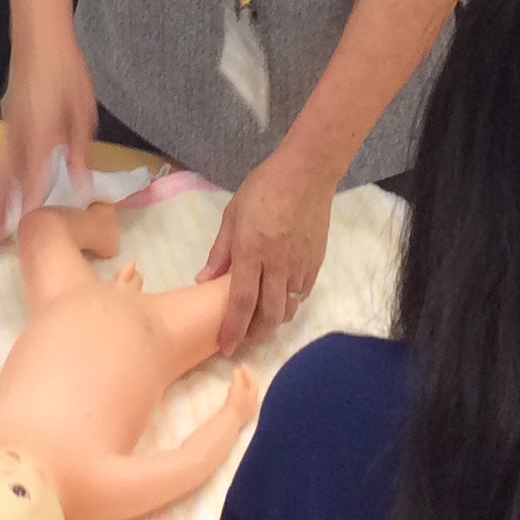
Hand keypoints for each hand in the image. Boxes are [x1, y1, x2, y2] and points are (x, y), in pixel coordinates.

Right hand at [0, 35, 97, 239]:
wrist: (39, 38)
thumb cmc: (67, 71)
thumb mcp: (83, 109)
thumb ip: (80, 148)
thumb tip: (81, 182)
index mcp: (41, 130)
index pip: (33, 173)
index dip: (29, 201)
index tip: (26, 226)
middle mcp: (19, 133)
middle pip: (6, 177)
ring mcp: (9, 126)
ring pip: (0, 168)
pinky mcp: (8, 121)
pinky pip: (1, 155)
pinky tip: (2, 187)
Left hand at [199, 146, 335, 355]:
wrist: (306, 173)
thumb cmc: (263, 188)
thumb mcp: (232, 215)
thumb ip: (220, 251)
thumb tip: (204, 280)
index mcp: (251, 251)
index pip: (241, 301)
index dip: (232, 328)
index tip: (225, 347)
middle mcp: (277, 264)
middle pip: (268, 314)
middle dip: (255, 333)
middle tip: (244, 339)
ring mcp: (299, 265)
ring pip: (288, 307)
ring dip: (273, 319)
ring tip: (261, 320)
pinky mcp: (316, 262)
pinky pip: (303, 293)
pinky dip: (290, 302)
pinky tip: (281, 298)